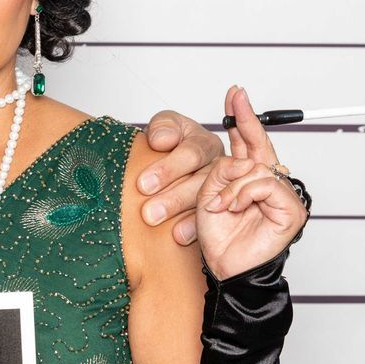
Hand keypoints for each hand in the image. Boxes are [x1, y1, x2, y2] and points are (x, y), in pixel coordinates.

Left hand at [137, 108, 229, 244]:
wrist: (166, 160)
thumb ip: (163, 127)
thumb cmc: (166, 143)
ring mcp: (220, 188)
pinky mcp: (218, 208)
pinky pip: (210, 220)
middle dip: (173, 198)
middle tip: (148, 213)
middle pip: (200, 182)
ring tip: (158, 224)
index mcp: (204, 142)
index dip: (168, 169)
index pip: (191, 154)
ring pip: (205, 203)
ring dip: (181, 215)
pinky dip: (193, 228)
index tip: (143, 184)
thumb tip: (162, 140)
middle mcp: (217, 165)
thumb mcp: (163, 127)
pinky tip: (179, 236)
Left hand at [195, 85, 308, 278]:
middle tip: (235, 95)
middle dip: (245, 119)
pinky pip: (265, 184)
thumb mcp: (209, 193)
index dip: (241, 119)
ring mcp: (283, 195)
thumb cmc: (218, 236)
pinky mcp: (292, 209)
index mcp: (247, 179)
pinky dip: (244, 195)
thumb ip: (222, 168)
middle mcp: (268, 184)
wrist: (224, 267)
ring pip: (256, 168)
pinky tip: (235, 208)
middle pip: (260, 144)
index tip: (234, 94)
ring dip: (231, 186)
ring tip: (220, 206)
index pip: (247, 143)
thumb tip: (238, 155)